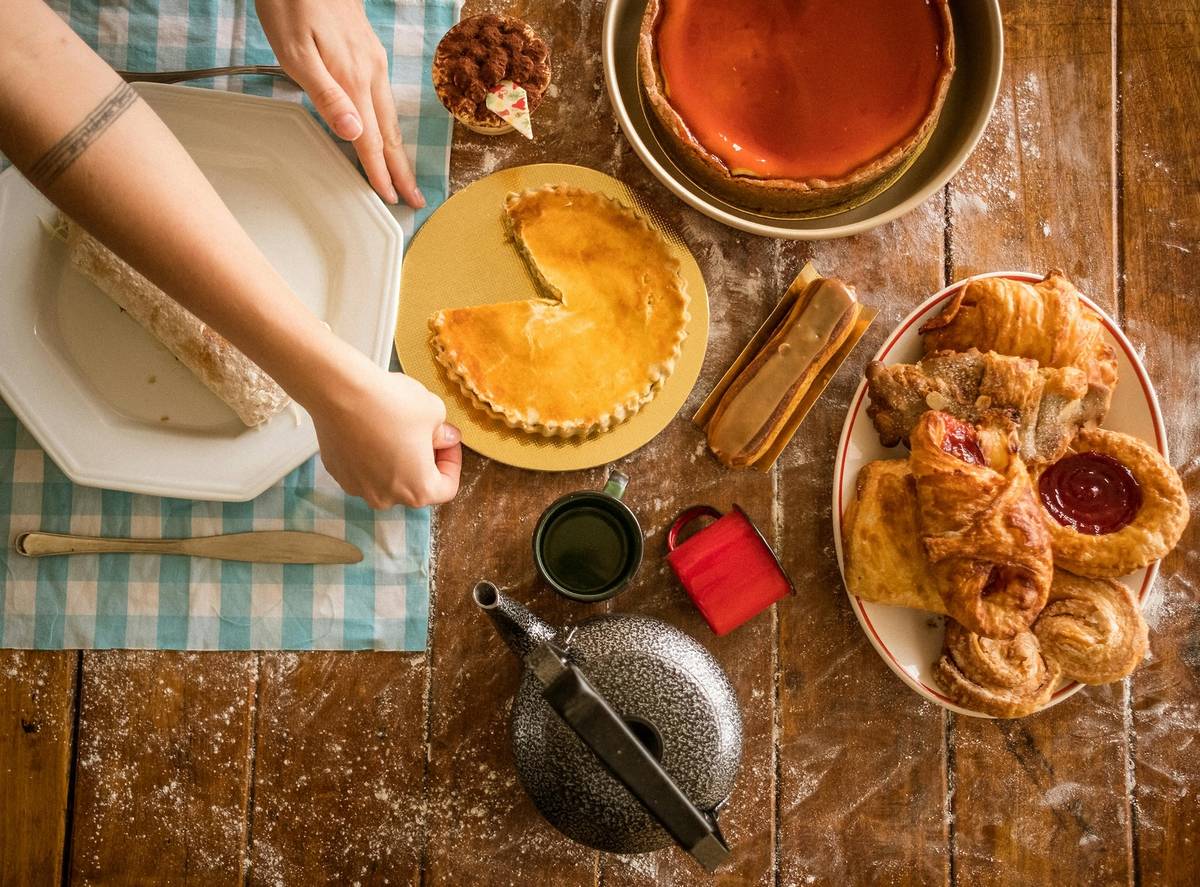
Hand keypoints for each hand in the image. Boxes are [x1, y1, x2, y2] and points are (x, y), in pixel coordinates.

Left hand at [257, 0, 424, 208]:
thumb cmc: (291, 3)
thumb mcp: (296, 52)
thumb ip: (326, 95)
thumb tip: (354, 134)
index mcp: (354, 79)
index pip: (371, 139)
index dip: (380, 173)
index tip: (390, 198)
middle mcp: (370, 72)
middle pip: (389, 133)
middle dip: (401, 169)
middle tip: (414, 198)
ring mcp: (372, 60)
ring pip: (389, 116)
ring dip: (397, 149)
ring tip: (403, 172)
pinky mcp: (368, 50)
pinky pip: (384, 97)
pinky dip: (388, 123)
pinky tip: (385, 128)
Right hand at [311, 366, 461, 508]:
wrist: (341, 391)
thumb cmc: (391, 404)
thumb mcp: (434, 412)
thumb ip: (444, 433)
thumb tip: (445, 438)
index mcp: (418, 490)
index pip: (447, 487)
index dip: (452, 462)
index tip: (447, 441)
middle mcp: (387, 497)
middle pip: (415, 484)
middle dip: (424, 460)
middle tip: (425, 432)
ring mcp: (358, 488)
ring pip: (387, 477)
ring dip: (396, 458)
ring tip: (396, 428)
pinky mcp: (338, 472)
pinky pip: (362, 468)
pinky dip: (371, 454)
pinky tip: (372, 429)